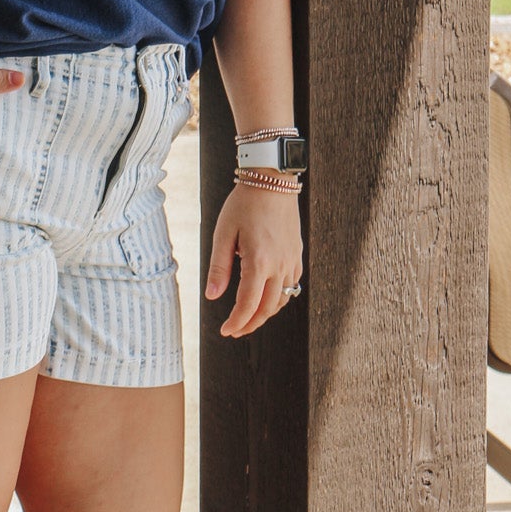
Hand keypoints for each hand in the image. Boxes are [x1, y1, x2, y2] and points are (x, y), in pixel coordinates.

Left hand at [206, 183, 303, 337]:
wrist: (273, 180)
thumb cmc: (245, 204)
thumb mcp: (224, 233)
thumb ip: (219, 267)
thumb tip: (212, 296)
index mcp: (259, 262)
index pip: (248, 305)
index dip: (237, 323)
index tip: (225, 330)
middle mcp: (279, 266)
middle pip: (267, 309)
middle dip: (250, 324)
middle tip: (235, 330)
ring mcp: (292, 261)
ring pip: (282, 300)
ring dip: (265, 313)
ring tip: (248, 317)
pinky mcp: (297, 255)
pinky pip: (291, 286)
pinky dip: (279, 298)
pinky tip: (267, 296)